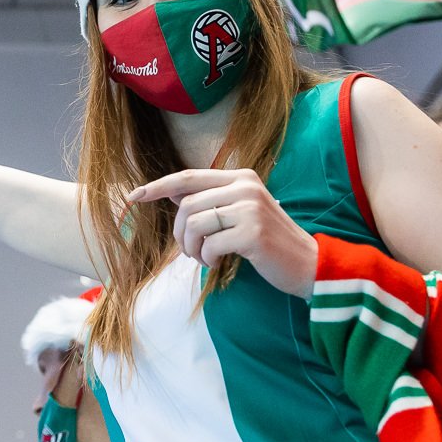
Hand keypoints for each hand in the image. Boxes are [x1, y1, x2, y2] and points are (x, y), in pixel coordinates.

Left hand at [128, 168, 315, 296]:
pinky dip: (207, 259)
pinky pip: (210, 245)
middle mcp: (245, 186)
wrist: (308, 264)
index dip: (157, 186)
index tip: (133, 197)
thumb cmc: (269, 242)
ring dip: (192, 249)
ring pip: (194, 224)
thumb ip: (211, 202)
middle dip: (179, 234)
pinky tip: (218, 264)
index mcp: (241, 177)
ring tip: (205, 260)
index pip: (188, 177)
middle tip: (190, 253)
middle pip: (186, 205)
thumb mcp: (241, 213)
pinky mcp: (252, 232)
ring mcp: (250, 208)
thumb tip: (172, 195)